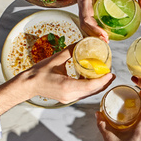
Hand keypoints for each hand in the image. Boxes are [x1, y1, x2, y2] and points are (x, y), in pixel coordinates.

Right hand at [0, 44, 114, 110]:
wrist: (28, 85)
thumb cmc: (39, 72)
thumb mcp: (56, 59)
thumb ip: (71, 51)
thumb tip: (83, 41)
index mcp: (68, 86)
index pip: (91, 86)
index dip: (103, 80)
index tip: (111, 73)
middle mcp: (70, 95)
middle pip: (93, 91)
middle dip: (104, 83)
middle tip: (112, 74)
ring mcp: (69, 98)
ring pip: (88, 94)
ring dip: (98, 86)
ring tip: (106, 76)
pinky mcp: (67, 98)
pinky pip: (83, 94)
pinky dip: (90, 87)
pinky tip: (93, 79)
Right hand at [74, 0, 138, 40]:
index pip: (86, 19)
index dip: (95, 29)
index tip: (104, 35)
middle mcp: (82, 5)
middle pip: (85, 25)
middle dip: (94, 35)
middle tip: (106, 41)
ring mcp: (83, 6)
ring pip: (85, 24)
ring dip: (93, 32)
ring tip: (105, 38)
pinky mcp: (86, 5)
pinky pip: (87, 19)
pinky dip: (93, 26)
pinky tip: (101, 30)